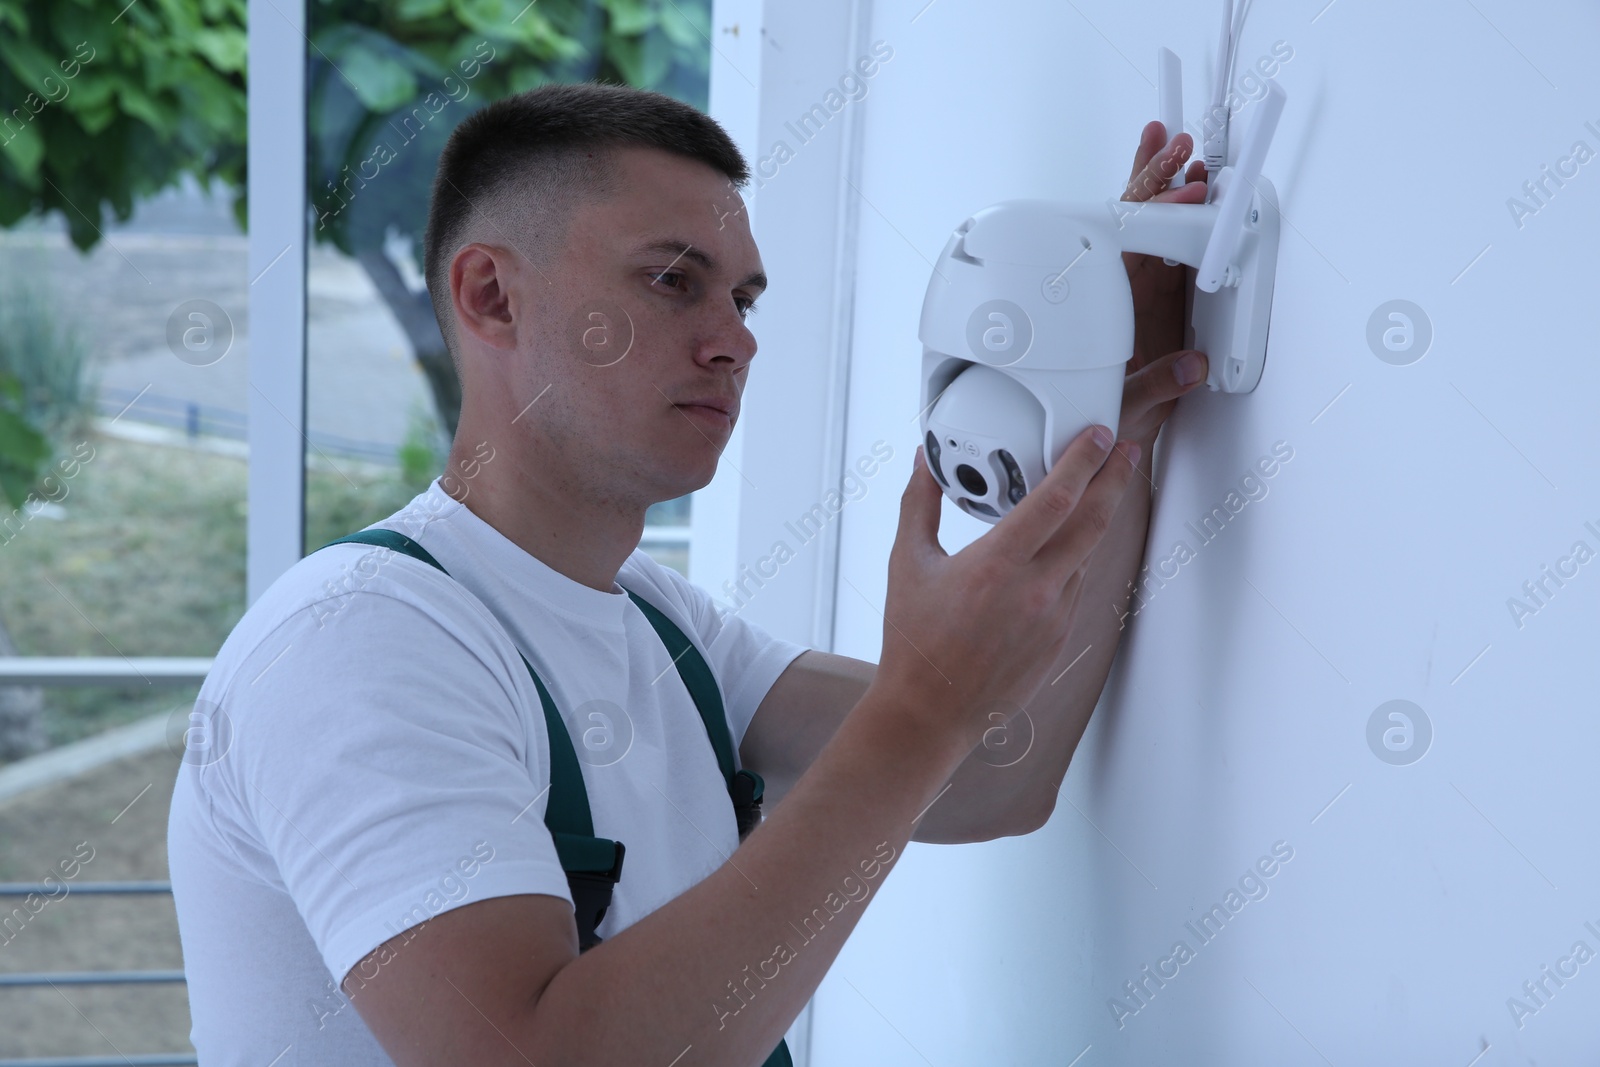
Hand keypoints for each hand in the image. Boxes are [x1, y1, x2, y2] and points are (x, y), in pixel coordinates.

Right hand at [873, 427, 1140, 746]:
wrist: (930, 713)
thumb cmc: (915, 644)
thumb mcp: (907, 563)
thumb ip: (919, 504)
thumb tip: (923, 462)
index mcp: (997, 566)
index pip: (1057, 500)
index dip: (1084, 461)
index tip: (1098, 436)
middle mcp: (1034, 591)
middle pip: (1094, 522)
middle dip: (1116, 479)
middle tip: (1127, 450)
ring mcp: (1054, 617)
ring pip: (1087, 554)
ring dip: (1098, 517)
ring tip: (1100, 487)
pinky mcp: (1059, 638)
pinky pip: (1076, 585)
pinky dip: (1076, 556)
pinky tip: (1066, 544)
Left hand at [1118, 120, 1210, 450]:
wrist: (1102, 443)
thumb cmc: (1100, 419)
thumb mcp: (1129, 404)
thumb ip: (1159, 384)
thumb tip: (1191, 366)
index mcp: (1102, 305)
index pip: (1126, 246)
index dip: (1153, 216)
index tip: (1180, 196)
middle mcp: (1117, 292)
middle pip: (1131, 223)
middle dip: (1152, 181)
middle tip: (1172, 144)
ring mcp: (1135, 292)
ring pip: (1145, 228)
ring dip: (1161, 189)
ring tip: (1175, 150)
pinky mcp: (1155, 299)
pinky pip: (1165, 249)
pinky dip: (1176, 218)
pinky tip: (1188, 191)